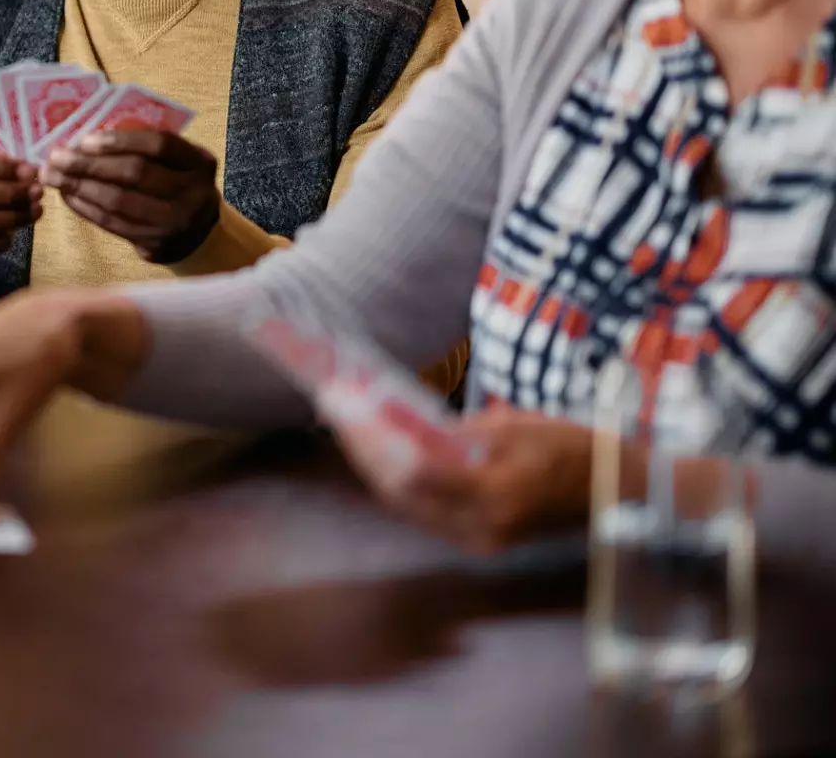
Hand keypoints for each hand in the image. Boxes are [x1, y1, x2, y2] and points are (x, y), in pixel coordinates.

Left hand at [39, 129, 220, 262]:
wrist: (196, 234)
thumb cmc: (175, 185)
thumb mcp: (174, 162)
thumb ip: (142, 148)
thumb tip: (85, 139)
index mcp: (198, 162)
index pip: (159, 145)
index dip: (119, 141)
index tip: (85, 139)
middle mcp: (192, 193)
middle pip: (135, 173)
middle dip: (90, 164)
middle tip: (56, 157)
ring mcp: (174, 222)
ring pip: (119, 201)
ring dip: (80, 186)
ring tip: (52, 176)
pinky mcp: (154, 243)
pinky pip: (112, 223)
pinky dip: (85, 208)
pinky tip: (67, 196)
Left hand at [333, 405, 592, 554]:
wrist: (613, 491)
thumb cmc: (570, 449)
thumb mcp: (514, 426)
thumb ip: (457, 433)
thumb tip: (402, 425)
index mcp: (496, 497)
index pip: (415, 474)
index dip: (374, 441)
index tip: (346, 407)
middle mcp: (482, 528)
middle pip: (401, 493)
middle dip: (363, 452)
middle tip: (335, 412)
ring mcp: (478, 540)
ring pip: (406, 506)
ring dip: (374, 467)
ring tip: (347, 428)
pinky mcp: (476, 540)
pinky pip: (423, 512)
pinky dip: (397, 482)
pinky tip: (378, 454)